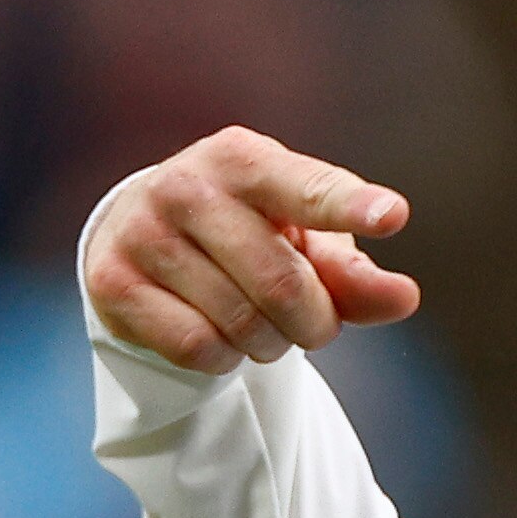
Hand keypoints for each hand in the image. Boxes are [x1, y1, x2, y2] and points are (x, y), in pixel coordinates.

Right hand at [82, 128, 420, 368]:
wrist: (135, 232)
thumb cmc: (241, 230)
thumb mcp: (301, 240)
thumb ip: (352, 272)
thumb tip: (403, 299)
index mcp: (243, 159)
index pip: (307, 190)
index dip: (351, 207)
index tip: (392, 216)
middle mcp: (187, 185)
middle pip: (283, 284)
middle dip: (315, 324)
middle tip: (315, 328)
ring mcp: (144, 232)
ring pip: (241, 323)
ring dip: (271, 345)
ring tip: (265, 331)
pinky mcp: (113, 281)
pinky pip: (197, 347)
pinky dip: (224, 359)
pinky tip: (220, 337)